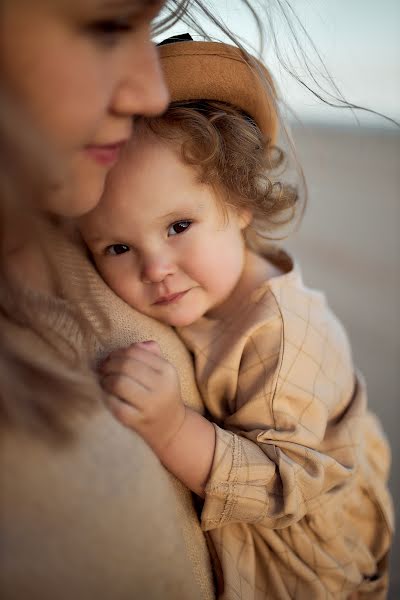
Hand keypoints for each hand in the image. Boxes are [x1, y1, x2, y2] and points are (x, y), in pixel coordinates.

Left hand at [100, 341, 185, 455]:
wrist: (171, 426)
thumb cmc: (161, 393)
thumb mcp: (163, 371)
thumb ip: (150, 353)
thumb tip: (133, 345)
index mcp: (168, 370)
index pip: (135, 351)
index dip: (118, 352)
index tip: (111, 358)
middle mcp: (162, 387)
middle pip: (126, 365)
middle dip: (109, 364)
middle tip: (103, 369)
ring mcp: (150, 405)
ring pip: (119, 383)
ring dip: (106, 379)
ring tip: (104, 381)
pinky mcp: (137, 421)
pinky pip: (114, 403)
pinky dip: (107, 396)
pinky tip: (108, 395)